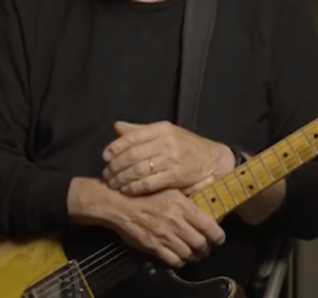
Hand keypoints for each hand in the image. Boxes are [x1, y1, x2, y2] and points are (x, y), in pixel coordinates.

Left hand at [102, 121, 233, 195]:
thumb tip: (117, 127)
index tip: (105, 157)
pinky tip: (127, 190)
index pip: (132, 137)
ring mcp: (171, 159)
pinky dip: (135, 187)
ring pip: (138, 170)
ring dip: (122, 179)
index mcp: (161, 129)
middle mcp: (165, 142)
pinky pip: (149, 183)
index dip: (115, 148)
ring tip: (113, 184)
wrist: (212, 159)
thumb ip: (140, 130)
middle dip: (116, 166)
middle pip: (132, 155)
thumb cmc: (185, 145)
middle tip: (106, 174)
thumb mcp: (165, 132)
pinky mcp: (175, 175)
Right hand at [106, 187, 226, 267]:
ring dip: (194, 256)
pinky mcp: (155, 247)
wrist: (122, 206)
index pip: (209, 226)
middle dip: (206, 248)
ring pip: (189, 253)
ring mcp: (165, 236)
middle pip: (201, 243)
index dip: (218, 236)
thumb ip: (187, 202)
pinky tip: (179, 257)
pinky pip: (174, 260)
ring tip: (193, 253)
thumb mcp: (171, 191)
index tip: (219, 238)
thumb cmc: (146, 196)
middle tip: (205, 247)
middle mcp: (176, 222)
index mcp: (183, 206)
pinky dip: (180, 261)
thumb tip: (204, 210)